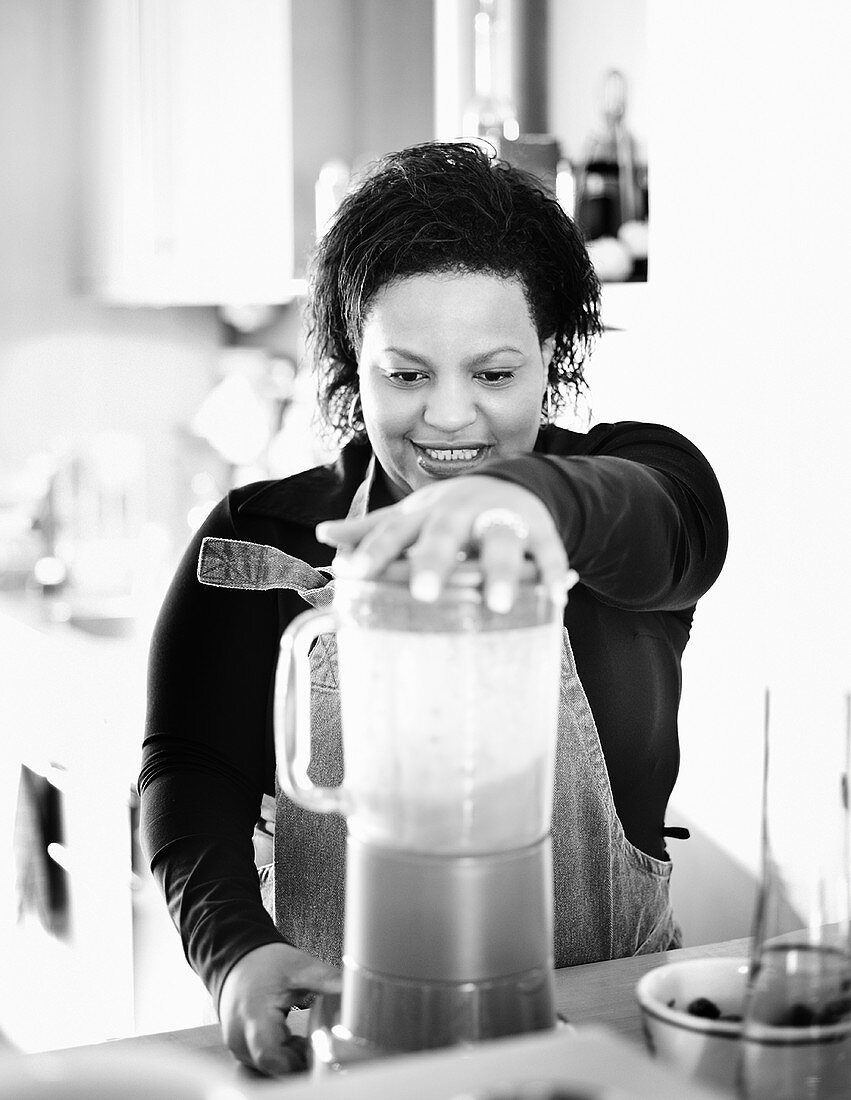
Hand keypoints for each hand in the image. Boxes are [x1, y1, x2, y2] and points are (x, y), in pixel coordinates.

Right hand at [218, 942, 340, 1075]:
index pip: (271, 1057)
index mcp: (253, 1015)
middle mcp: (240, 1037)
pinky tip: (293, 1042)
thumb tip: (358, 988)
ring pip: (269, 1070)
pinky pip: (265, 1066)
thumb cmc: (264, 962)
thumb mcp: (300, 966)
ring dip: (291, 1061)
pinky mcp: (242, 1051)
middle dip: (299, 1062)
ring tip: (304, 1039)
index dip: (298, 1063)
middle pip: (273, 1068)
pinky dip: (283, 1058)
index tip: (319, 1054)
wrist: (239, 960)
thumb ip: (329, 980)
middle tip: (318, 1045)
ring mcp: (239, 1047)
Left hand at [316, 475, 576, 612]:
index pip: (394, 530)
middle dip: (436, 560)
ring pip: (501, 541)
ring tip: (498, 603)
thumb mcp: (412, 517)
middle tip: (424, 593)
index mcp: (424, 513)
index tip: (354, 572)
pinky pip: (549, 551)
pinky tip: (554, 600)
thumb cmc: (450, 513)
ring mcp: (501, 518)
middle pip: (446, 533)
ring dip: (501, 570)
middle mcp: (461, 512)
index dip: (374, 549)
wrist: (512, 485)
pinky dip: (553, 574)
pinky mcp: (540, 530)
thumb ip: (372, 530)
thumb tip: (324, 536)